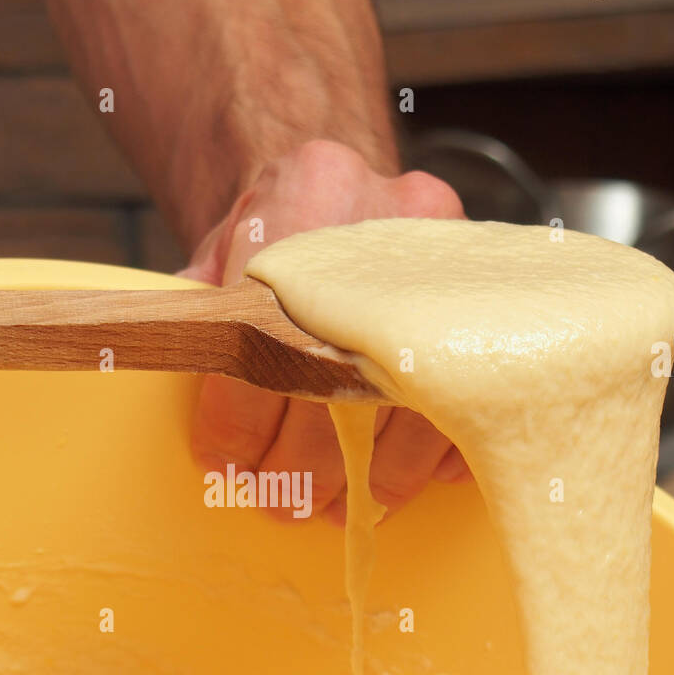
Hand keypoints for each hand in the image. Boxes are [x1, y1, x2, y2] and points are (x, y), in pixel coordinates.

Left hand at [182, 139, 468, 522]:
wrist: (340, 168)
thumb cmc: (273, 223)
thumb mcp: (223, 248)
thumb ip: (201, 313)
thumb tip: (181, 384)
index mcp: (301, 202)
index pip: (263, 341)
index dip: (240, 421)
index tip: (226, 463)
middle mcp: (382, 226)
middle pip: (339, 383)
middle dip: (304, 465)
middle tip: (282, 502)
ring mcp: (449, 261)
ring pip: (412, 407)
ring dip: (370, 478)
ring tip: (338, 506)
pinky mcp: (492, 299)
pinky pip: (470, 400)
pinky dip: (433, 453)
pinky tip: (398, 474)